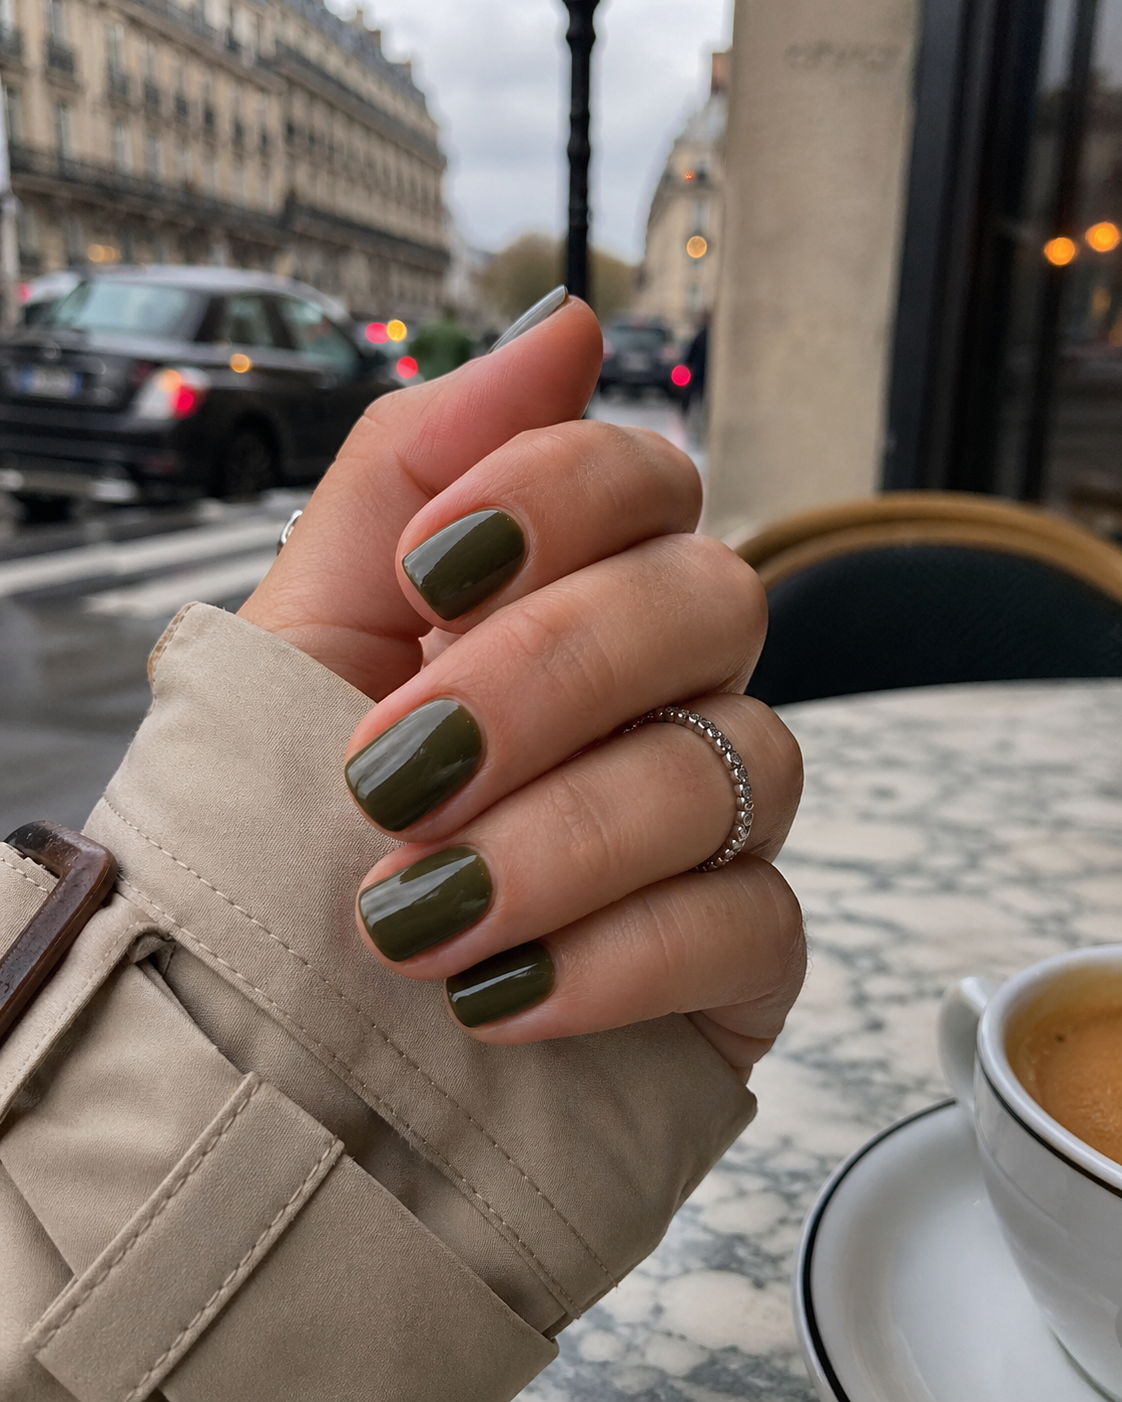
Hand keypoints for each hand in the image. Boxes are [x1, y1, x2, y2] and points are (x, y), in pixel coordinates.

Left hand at [240, 298, 804, 1077]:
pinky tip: (502, 999)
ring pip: (742, 762)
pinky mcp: (739, 954)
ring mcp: (716, 819)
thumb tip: (563, 324)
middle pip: (711, 603)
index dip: (554, 498)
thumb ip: (414, 461)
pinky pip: (758, 923)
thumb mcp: (308, 625)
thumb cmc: (297, 816)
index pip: (642, 476)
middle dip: (549, 675)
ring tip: (416, 913)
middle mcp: (664, 686)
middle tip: (395, 769)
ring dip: (567, 834)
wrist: (287, 1029)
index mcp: (564, 591)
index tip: (428, 576)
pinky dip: (623, 959)